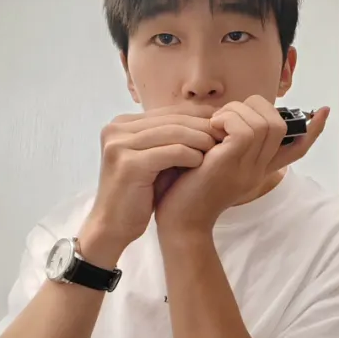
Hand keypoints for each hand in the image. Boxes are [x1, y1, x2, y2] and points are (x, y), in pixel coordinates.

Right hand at [81, 103, 223, 252]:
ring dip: (199, 138)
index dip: (197, 115)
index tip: (221, 122)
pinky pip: (169, 153)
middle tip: (224, 132)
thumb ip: (169, 138)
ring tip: (218, 146)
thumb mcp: (153, 158)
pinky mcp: (128, 164)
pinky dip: (189, 155)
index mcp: (121, 125)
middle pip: (170, 120)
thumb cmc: (138, 193)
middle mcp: (116, 130)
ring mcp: (119, 145)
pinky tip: (203, 161)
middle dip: (201, 125)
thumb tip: (206, 118)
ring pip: (172, 133)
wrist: (113, 225)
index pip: (167, 112)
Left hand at [154, 96, 329, 235]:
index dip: (313, 130)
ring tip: (216, 122)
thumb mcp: (213, 166)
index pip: (297, 149)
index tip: (324, 112)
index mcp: (259, 169)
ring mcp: (249, 168)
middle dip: (257, 106)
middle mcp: (259, 169)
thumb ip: (228, 147)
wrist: (180, 222)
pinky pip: (245, 130)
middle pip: (280, 125)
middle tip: (228, 114)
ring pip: (264, 123)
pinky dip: (228, 119)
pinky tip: (212, 128)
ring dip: (237, 111)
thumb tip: (227, 117)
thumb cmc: (188, 191)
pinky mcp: (232, 163)